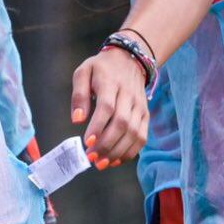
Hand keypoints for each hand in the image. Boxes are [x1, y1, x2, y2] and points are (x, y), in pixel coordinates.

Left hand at [69, 46, 149, 164]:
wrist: (130, 59)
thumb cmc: (101, 69)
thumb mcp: (83, 72)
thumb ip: (79, 95)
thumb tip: (77, 119)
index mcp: (110, 83)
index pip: (107, 107)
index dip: (98, 126)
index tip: (87, 142)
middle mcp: (128, 96)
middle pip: (122, 123)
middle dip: (106, 144)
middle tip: (91, 157)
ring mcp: (139, 106)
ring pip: (133, 133)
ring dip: (118, 151)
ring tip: (102, 163)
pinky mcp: (145, 115)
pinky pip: (142, 136)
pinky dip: (131, 151)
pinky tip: (116, 160)